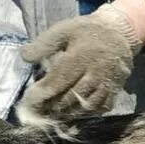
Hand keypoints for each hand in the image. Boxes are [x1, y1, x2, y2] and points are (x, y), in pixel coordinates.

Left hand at [20, 0, 144, 118]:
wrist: (120, 32)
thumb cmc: (87, 31)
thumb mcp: (64, 29)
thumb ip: (43, 44)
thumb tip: (24, 57)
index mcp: (81, 56)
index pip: (58, 80)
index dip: (42, 94)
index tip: (28, 102)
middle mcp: (95, 73)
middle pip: (70, 98)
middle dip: (51, 107)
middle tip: (36, 112)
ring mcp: (106, 84)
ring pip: (84, 107)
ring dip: (65, 113)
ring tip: (51, 114)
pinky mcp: (114, 92)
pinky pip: (99, 110)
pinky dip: (85, 114)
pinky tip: (72, 113)